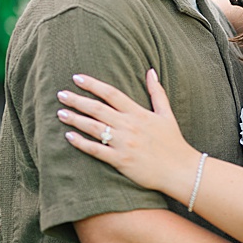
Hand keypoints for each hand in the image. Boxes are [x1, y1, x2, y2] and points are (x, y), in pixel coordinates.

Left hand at [58, 68, 196, 196]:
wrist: (181, 171)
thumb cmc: (174, 142)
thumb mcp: (166, 114)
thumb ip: (157, 92)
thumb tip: (150, 70)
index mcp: (138, 113)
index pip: (111, 93)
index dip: (92, 84)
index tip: (76, 78)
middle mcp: (129, 126)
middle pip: (97, 109)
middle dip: (77, 100)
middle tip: (61, 94)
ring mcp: (124, 143)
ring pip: (94, 128)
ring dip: (75, 119)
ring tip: (60, 113)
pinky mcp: (121, 161)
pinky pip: (96, 150)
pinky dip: (81, 143)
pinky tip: (69, 137)